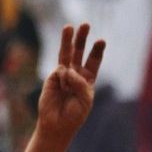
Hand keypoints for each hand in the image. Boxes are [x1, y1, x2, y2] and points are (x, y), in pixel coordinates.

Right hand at [34, 24, 104, 144]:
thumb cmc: (74, 115)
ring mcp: (62, 76)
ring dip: (67, 41)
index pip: (93, 61)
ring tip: (68, 27)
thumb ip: (80, 83)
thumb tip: (66, 69)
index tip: (101, 41)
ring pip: (65, 55)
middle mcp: (74, 75)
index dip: (96, 51)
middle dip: (81, 39)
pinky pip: (60, 72)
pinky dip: (64, 77)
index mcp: (87, 80)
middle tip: (85, 25)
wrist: (57, 126)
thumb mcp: (85, 99)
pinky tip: (64, 85)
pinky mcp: (51, 79)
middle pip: (79, 53)